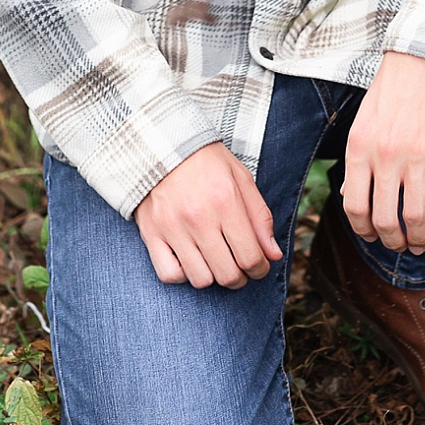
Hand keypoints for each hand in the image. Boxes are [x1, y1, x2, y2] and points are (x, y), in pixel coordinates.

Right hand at [135, 141, 281, 289]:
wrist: (164, 144)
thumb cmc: (207, 162)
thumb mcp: (241, 179)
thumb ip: (260, 217)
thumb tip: (273, 255)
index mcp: (226, 201)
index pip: (250, 257)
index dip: (260, 269)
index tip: (259, 266)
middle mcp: (199, 218)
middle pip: (227, 274)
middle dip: (240, 277)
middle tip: (240, 267)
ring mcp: (172, 228)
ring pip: (200, 279)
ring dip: (213, 276)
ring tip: (215, 260)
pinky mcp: (151, 233)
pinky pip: (169, 275)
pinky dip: (182, 274)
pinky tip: (190, 260)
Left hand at [341, 52, 424, 254]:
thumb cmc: (393, 89)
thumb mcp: (363, 122)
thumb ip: (358, 161)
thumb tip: (350, 199)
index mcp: (359, 147)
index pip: (354, 207)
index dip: (363, 230)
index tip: (373, 236)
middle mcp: (385, 155)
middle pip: (384, 219)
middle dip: (391, 241)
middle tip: (400, 245)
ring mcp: (418, 155)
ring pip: (415, 216)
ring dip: (418, 239)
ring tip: (422, 243)